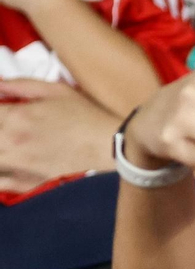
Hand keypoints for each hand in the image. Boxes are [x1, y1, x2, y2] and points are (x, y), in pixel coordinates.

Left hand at [0, 79, 117, 194]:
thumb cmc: (85, 115)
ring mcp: (21, 163)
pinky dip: (1, 176)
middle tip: (8, 126)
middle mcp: (13, 141)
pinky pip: (2, 183)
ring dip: (0, 151)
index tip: (4, 111)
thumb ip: (19, 85)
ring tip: (8, 145)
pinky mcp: (32, 180)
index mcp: (16, 116)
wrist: (109, 144)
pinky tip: (7, 165)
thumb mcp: (54, 90)